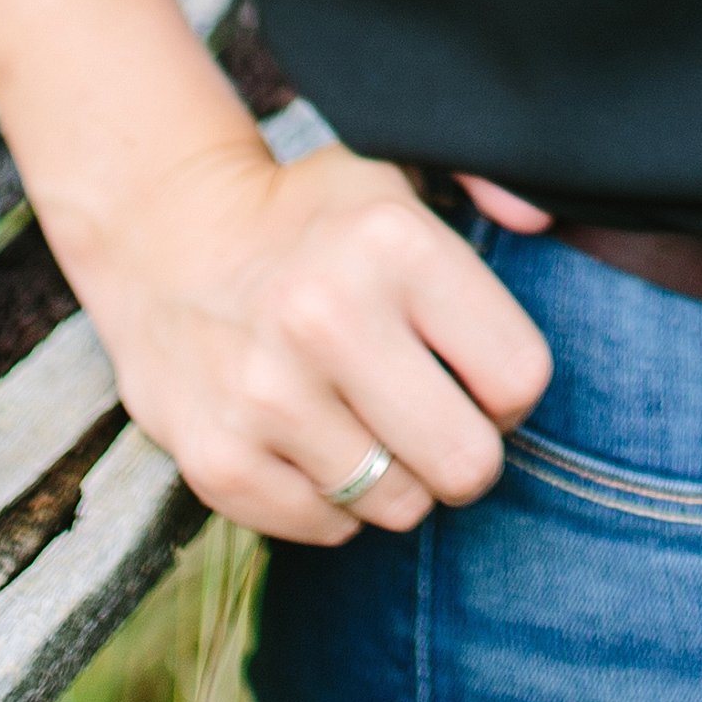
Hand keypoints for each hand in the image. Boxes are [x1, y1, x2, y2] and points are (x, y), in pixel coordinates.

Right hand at [71, 126, 553, 543]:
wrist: (161, 236)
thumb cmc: (310, 219)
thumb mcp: (399, 172)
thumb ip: (486, 181)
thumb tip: (539, 219)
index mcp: (392, 243)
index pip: (520, 377)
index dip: (507, 388)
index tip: (471, 370)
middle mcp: (327, 317)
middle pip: (468, 465)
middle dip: (463, 450)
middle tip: (429, 414)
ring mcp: (266, 396)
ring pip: (399, 506)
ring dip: (393, 475)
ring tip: (358, 415)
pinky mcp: (218, 460)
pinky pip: (326, 530)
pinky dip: (327, 499)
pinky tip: (305, 436)